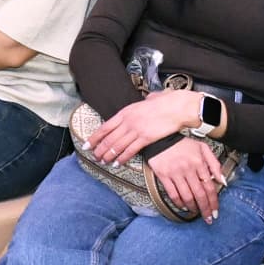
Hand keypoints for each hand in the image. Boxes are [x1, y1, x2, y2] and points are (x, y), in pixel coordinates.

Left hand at [84, 92, 205, 164]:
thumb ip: (142, 104)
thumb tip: (146, 101)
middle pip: (109, 138)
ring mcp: (136, 130)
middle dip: (99, 149)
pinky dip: (122, 158)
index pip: (105, 127)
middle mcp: (128, 121)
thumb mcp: (146, 101)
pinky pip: (130, 150)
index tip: (87, 144)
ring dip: (108, 155)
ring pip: (117, 146)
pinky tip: (117, 163)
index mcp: (125, 112)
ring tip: (103, 162)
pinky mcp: (145, 138)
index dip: (94, 137)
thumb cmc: (164, 103)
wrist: (176, 107)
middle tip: (94, 157)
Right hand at [145, 138, 225, 222]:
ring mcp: (175, 173)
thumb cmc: (183, 144)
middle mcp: (188, 169)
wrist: (160, 138)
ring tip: (196, 212)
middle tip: (208, 218)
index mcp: (199, 162)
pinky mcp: (164, 176)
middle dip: (205, 209)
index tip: (215, 211)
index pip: (209, 187)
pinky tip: (183, 206)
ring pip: (187, 196)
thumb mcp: (203, 148)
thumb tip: (222, 181)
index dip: (213, 202)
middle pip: (199, 194)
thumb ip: (214, 164)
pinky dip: (179, 203)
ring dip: (193, 208)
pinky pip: (173, 194)